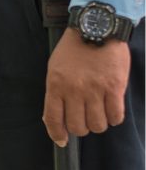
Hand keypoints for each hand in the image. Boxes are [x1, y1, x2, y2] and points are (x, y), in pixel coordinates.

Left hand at [43, 28, 130, 146]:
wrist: (96, 28)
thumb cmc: (73, 49)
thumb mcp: (55, 68)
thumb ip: (54, 92)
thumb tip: (54, 118)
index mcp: (56, 84)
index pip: (53, 118)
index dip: (57, 134)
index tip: (62, 140)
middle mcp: (74, 90)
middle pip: (78, 127)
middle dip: (81, 128)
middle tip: (85, 119)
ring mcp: (95, 90)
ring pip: (98, 125)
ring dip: (98, 123)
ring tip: (99, 112)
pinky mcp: (115, 88)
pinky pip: (116, 117)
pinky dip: (114, 118)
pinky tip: (111, 109)